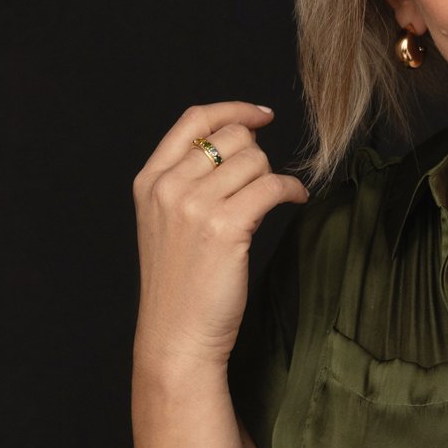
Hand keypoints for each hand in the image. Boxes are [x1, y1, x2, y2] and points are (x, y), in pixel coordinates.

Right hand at [131, 100, 308, 372]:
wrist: (176, 336)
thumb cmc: (180, 287)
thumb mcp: (166, 225)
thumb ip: (187, 184)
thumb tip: (239, 147)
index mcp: (150, 180)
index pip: (193, 120)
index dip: (233, 110)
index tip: (262, 115)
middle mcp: (168, 187)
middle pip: (231, 138)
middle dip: (257, 156)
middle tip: (264, 185)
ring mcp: (194, 205)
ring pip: (254, 159)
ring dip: (273, 177)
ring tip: (275, 199)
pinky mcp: (225, 227)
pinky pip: (273, 186)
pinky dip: (292, 189)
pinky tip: (297, 199)